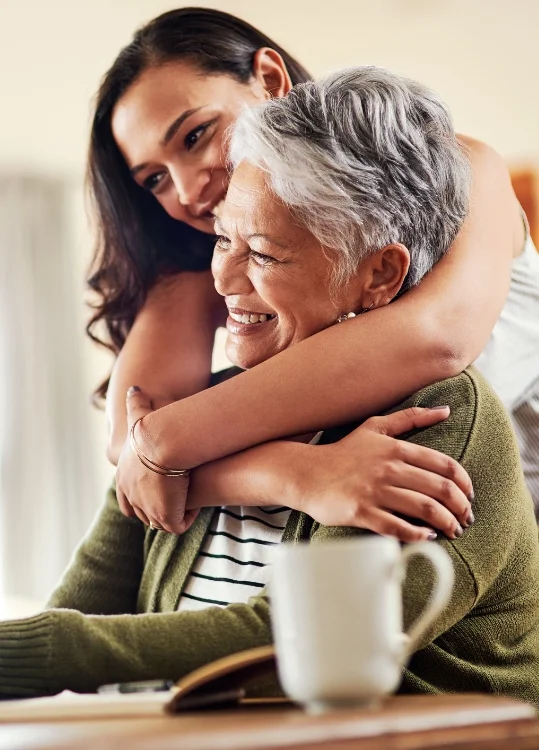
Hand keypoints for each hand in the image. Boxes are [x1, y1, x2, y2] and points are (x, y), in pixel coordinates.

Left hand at [115, 386, 198, 533]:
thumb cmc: (152, 429)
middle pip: (143, 515)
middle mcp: (132, 497)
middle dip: (159, 509)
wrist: (162, 443)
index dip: (141, 499)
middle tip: (177, 498)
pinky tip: (197, 504)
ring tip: (189, 501)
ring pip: (161, 522)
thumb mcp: (140, 416)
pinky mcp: (166, 516)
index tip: (159, 491)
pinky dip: (188, 517)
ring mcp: (148, 509)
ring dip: (175, 513)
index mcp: (124, 479)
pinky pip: (178, 525)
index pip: (127, 501)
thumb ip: (135, 404)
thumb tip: (134, 388)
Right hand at [295, 406, 472, 541]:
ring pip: (424, 509)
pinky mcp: (361, 512)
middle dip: (460, 508)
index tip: (468, 496)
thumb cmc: (343, 452)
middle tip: (465, 519)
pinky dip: (417, 534)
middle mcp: (389, 468)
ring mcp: (375, 491)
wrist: (306, 473)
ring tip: (452, 531)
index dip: (464, 484)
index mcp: (396, 448)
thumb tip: (445, 410)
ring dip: (446, 523)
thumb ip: (411, 417)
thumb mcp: (376, 427)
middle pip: (440, 490)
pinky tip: (426, 536)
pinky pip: (397, 527)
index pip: (444, 466)